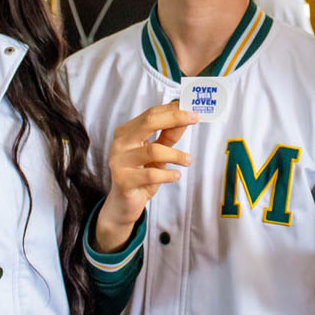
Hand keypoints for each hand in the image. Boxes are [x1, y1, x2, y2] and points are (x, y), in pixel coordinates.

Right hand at [93, 102, 197, 252]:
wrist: (124, 204)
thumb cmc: (141, 175)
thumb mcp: (158, 153)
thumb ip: (168, 136)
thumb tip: (184, 119)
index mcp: (127, 132)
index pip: (150, 114)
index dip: (172, 110)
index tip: (192, 110)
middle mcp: (120, 143)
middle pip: (148, 123)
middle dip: (174, 119)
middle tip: (194, 119)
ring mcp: (120, 161)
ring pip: (153, 151)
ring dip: (176, 154)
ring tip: (188, 160)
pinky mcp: (124, 180)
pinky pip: (151, 174)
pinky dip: (168, 174)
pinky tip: (176, 176)